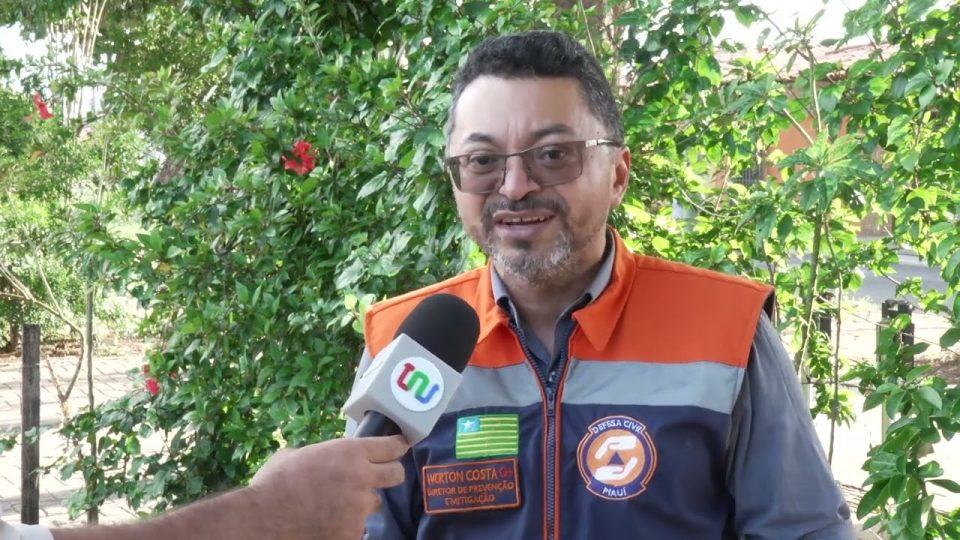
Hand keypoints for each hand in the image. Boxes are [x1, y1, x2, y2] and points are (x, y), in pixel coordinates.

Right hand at [248, 435, 408, 538]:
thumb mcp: (297, 454)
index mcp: (350, 453)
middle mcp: (362, 478)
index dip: (397, 447)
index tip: (399, 448)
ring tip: (334, 507)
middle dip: (389, 475)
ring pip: (373, 504)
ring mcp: (360, 509)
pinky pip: (357, 528)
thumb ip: (320, 453)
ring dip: (360, 505)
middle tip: (377, 478)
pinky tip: (326, 525)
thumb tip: (320, 456)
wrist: (262, 521)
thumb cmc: (274, 484)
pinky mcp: (354, 534)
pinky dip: (345, 527)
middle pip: (396, 474)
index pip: (392, 447)